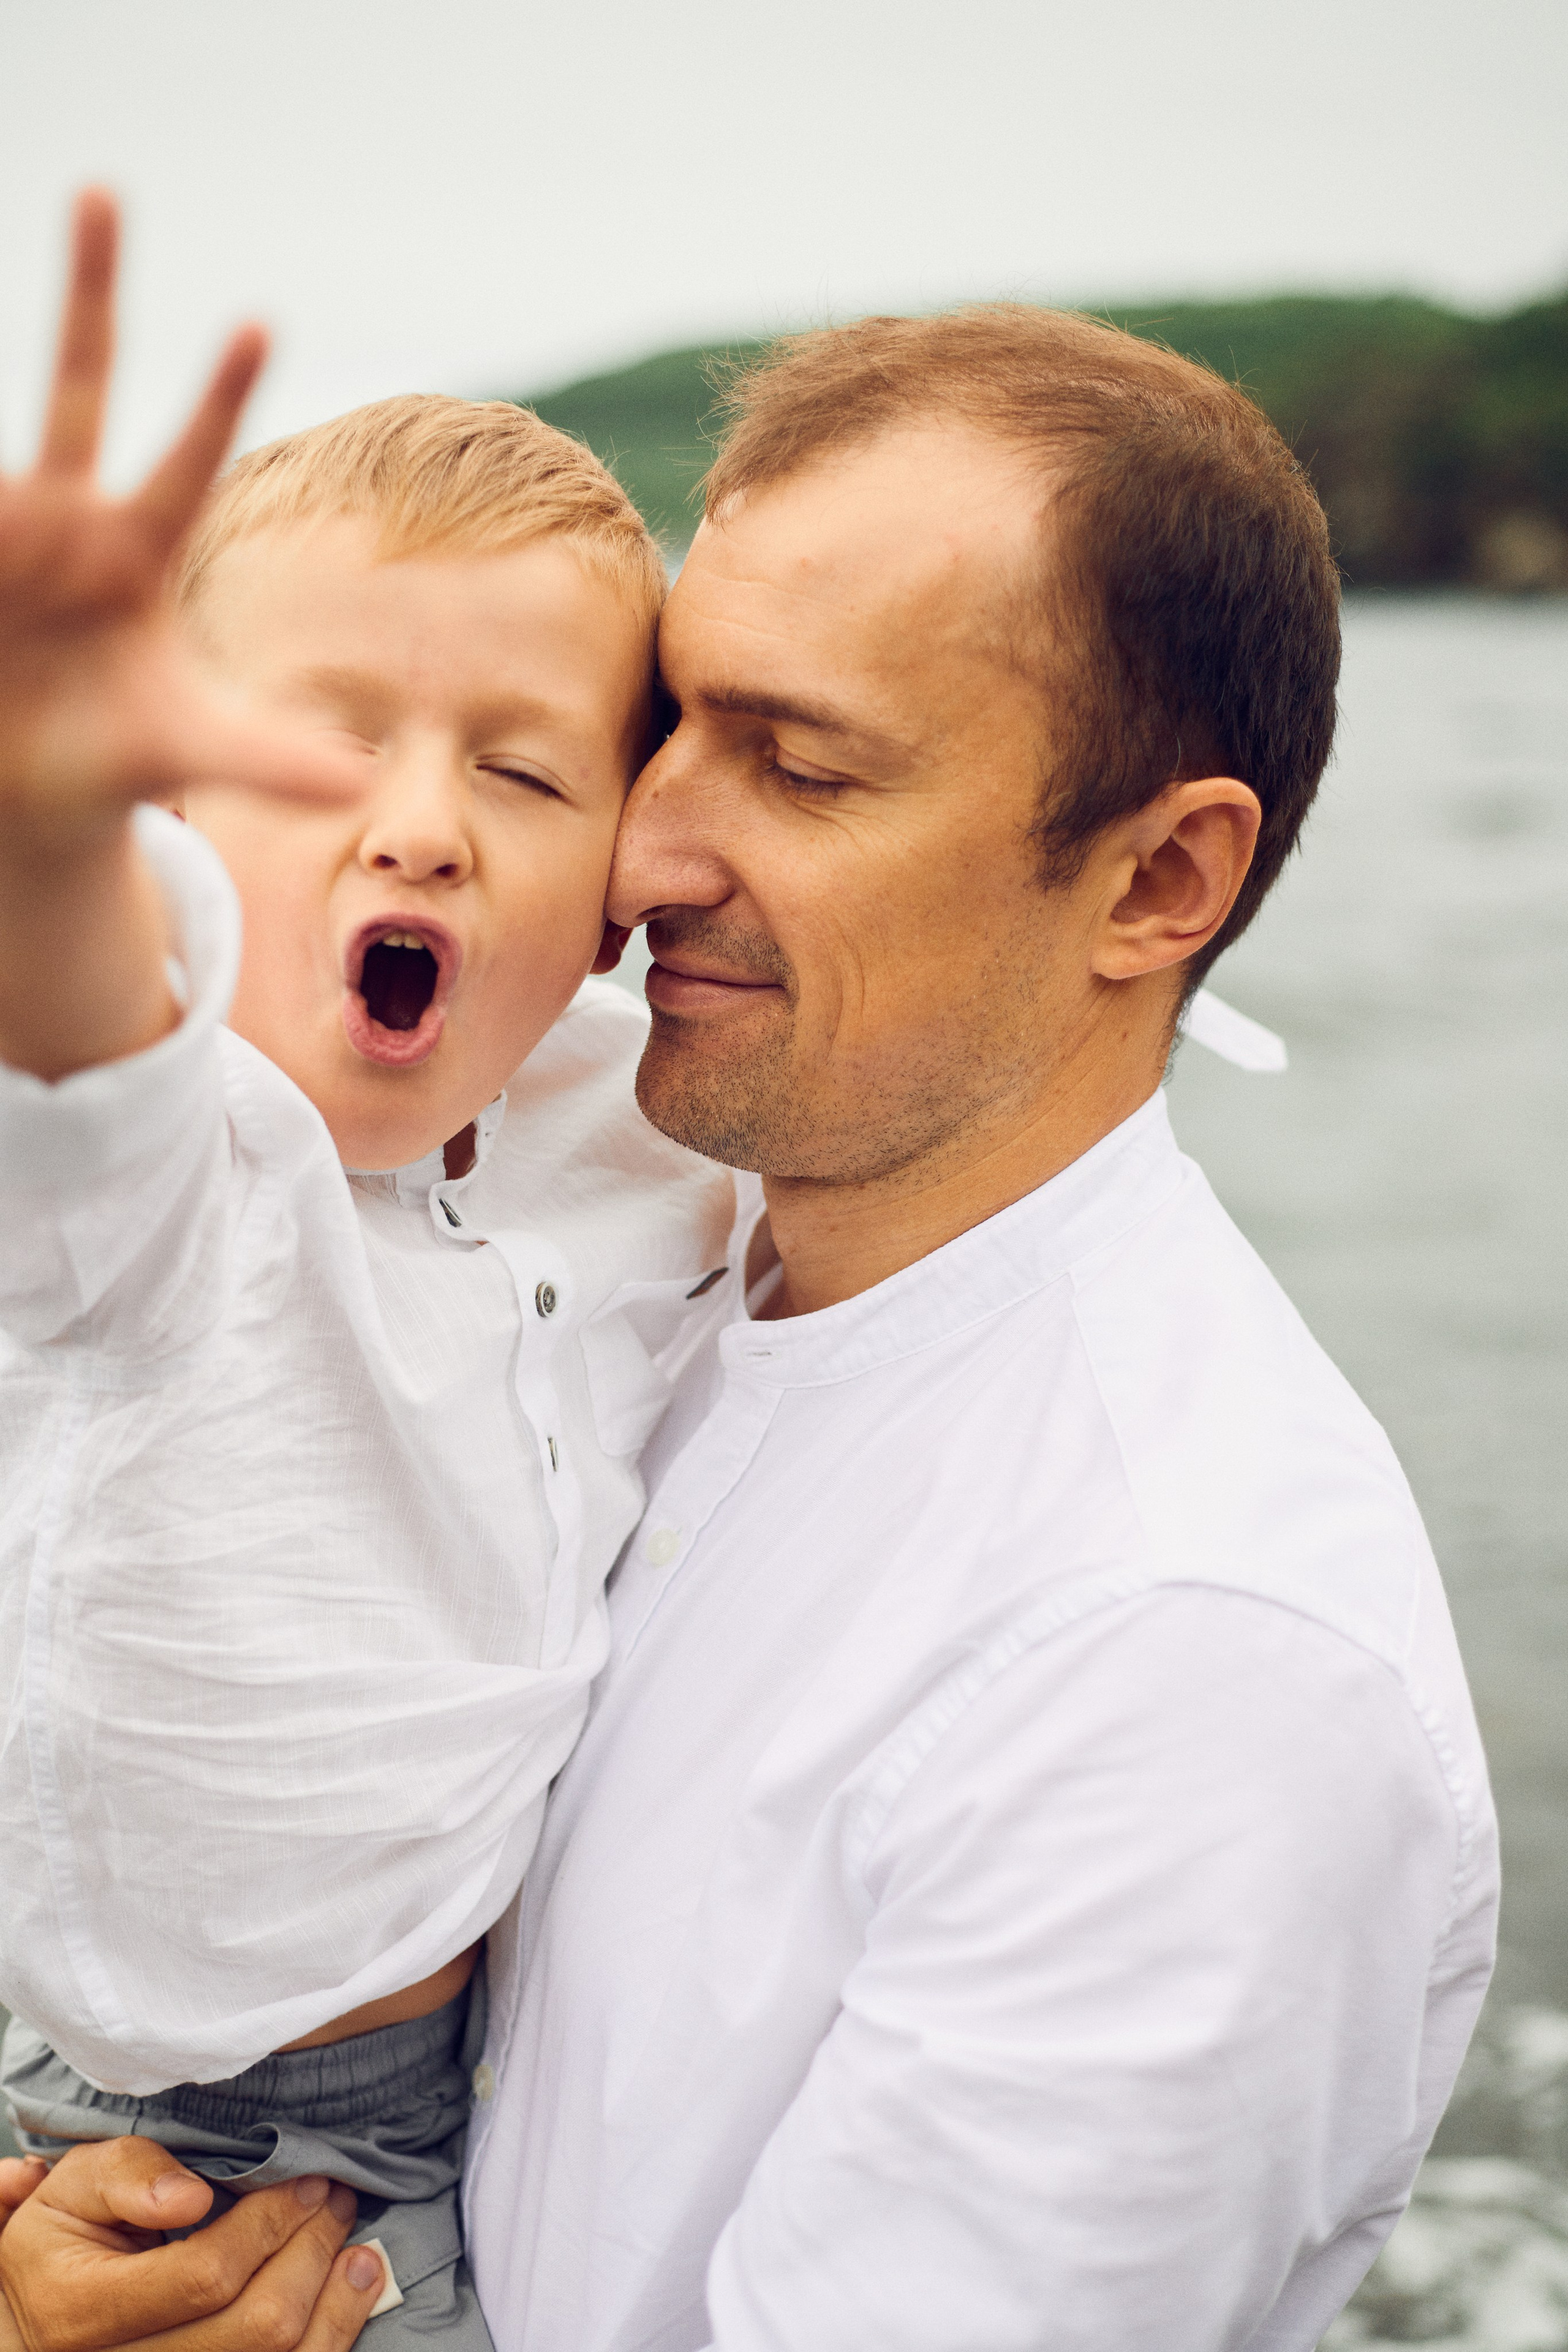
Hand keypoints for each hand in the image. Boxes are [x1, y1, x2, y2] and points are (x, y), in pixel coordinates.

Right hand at [0, 188, 360, 849]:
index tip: (259, 322)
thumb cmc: (117, 754)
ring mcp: (6, 527)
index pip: (187, 465)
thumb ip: (266, 759)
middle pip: (80, 383)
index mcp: (139, 551)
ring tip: (7, 458)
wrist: (28, 784)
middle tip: (104, 188)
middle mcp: (71, 516)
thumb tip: (361, 785)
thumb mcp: (189, 752)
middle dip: (91, 288)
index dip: (217, 400)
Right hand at [0, 2139, 384, 2350]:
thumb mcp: (76, 2187)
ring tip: (357, 2247)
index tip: (306, 2179)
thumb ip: (128, 2175)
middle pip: (256, 2327)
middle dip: (312, 2252)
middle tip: (335, 2197)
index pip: (207, 2276)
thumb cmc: (67, 2238)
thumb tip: (191, 2196)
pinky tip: (349, 2292)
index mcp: (84, 2311)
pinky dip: (330, 2336)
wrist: (39, 2315)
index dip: (270, 2223)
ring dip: (335, 2303)